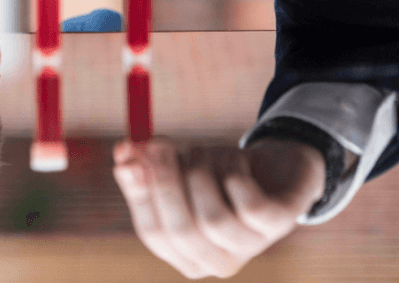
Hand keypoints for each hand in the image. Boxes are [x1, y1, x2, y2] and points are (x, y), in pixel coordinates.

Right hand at [112, 137, 325, 278]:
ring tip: (204, 151)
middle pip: (181, 232)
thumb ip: (146, 167)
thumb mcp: (178, 170)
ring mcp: (251, 247)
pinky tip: (237, 161)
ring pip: (213, 219)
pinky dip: (234, 170)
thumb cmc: (218, 175)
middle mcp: (217, 260)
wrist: (277, 167)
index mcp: (187, 254)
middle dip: (165, 183)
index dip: (138, 194)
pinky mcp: (279, 225)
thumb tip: (124, 154)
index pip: (153, 234)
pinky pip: (248, 203)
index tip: (127, 156)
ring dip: (201, 172)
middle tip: (156, 143)